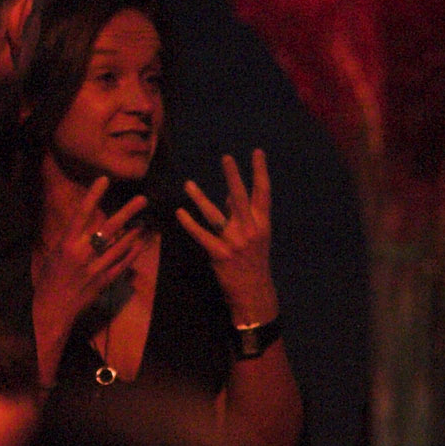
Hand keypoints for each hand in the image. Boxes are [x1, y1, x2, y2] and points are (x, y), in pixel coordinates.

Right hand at [32, 176, 147, 379]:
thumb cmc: (49, 279)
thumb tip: (84, 224)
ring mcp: (95, 269)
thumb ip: (70, 239)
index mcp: (66, 244)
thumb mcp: (54, 254)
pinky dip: (132, 253)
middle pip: (109, 228)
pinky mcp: (104, 282)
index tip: (104, 180)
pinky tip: (140, 244)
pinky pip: (122, 265)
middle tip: (142, 199)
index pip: (82, 214)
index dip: (93, 196)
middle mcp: (82, 254)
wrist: (52, 309)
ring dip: (134, 232)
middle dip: (127, 212)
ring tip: (144, 221)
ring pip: (120, 246)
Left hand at [176, 150, 278, 324]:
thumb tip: (229, 194)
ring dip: (200, 199)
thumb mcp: (255, 237)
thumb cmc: (253, 261)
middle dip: (234, 177)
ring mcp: (235, 243)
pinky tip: (180, 213)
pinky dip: (189, 224)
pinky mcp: (220, 255)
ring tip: (188, 184)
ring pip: (215, 216)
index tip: (257, 152)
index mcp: (262, 224)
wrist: (254, 293)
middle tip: (227, 157)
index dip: (260, 172)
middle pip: (240, 198)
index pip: (263, 193)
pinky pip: (202, 235)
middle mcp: (250, 231)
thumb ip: (242, 215)